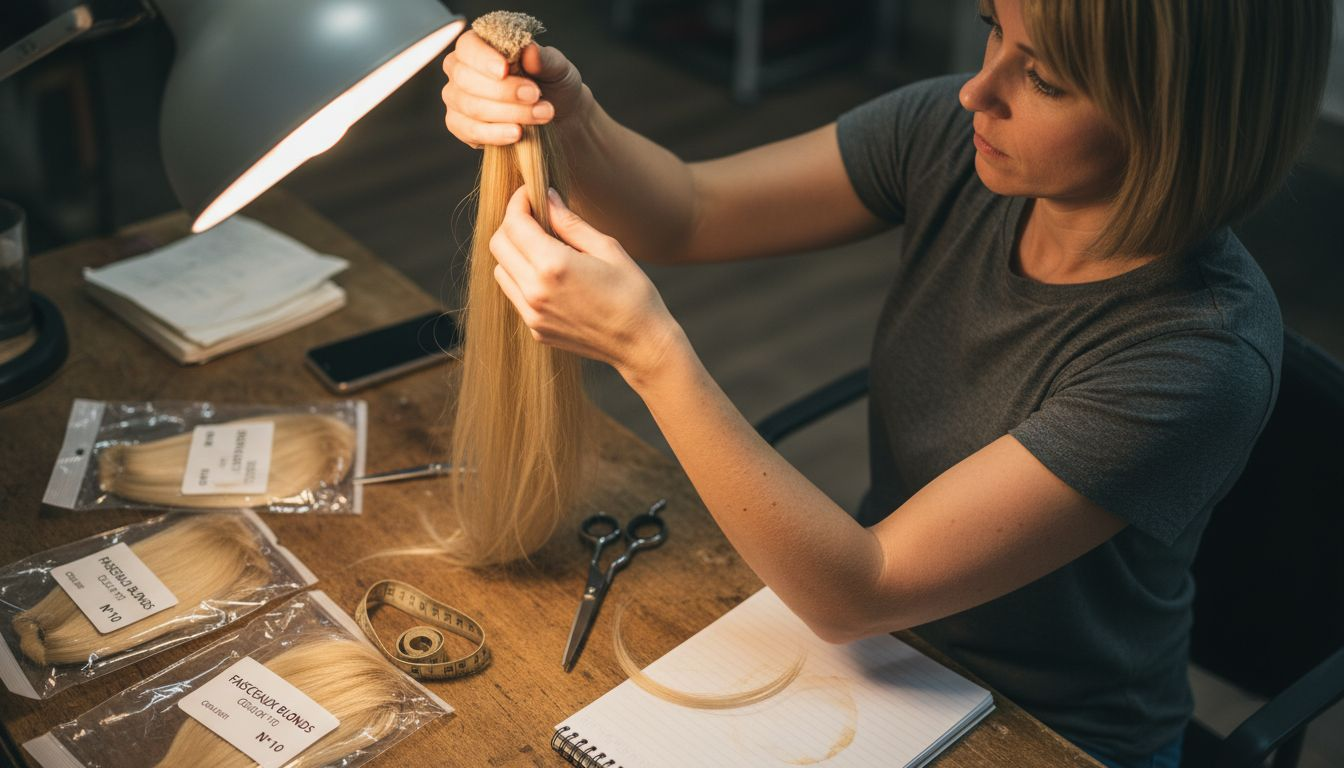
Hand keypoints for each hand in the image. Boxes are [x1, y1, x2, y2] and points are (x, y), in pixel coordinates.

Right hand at [441, 31, 587, 147]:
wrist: (561, 120)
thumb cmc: (554, 87)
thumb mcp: (558, 70)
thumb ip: (545, 60)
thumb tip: (530, 51)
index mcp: (481, 45)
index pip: (468, 46)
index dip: (483, 59)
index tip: (505, 70)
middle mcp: (461, 69)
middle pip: (465, 78)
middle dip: (503, 90)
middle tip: (534, 96)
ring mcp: (457, 98)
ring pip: (470, 106)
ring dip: (508, 113)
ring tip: (540, 115)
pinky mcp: (460, 126)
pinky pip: (469, 131)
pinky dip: (495, 134)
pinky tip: (517, 133)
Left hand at [489, 187, 683, 384]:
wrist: (641, 344)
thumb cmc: (633, 292)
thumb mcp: (607, 248)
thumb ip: (570, 222)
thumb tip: (546, 197)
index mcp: (553, 266)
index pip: (514, 223)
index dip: (518, 201)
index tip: (531, 192)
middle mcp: (535, 292)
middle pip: (498, 245)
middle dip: (512, 223)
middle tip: (536, 216)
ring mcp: (532, 314)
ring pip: (500, 270)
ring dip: (514, 252)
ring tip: (543, 247)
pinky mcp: (535, 330)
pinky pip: (514, 294)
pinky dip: (522, 277)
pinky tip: (550, 275)